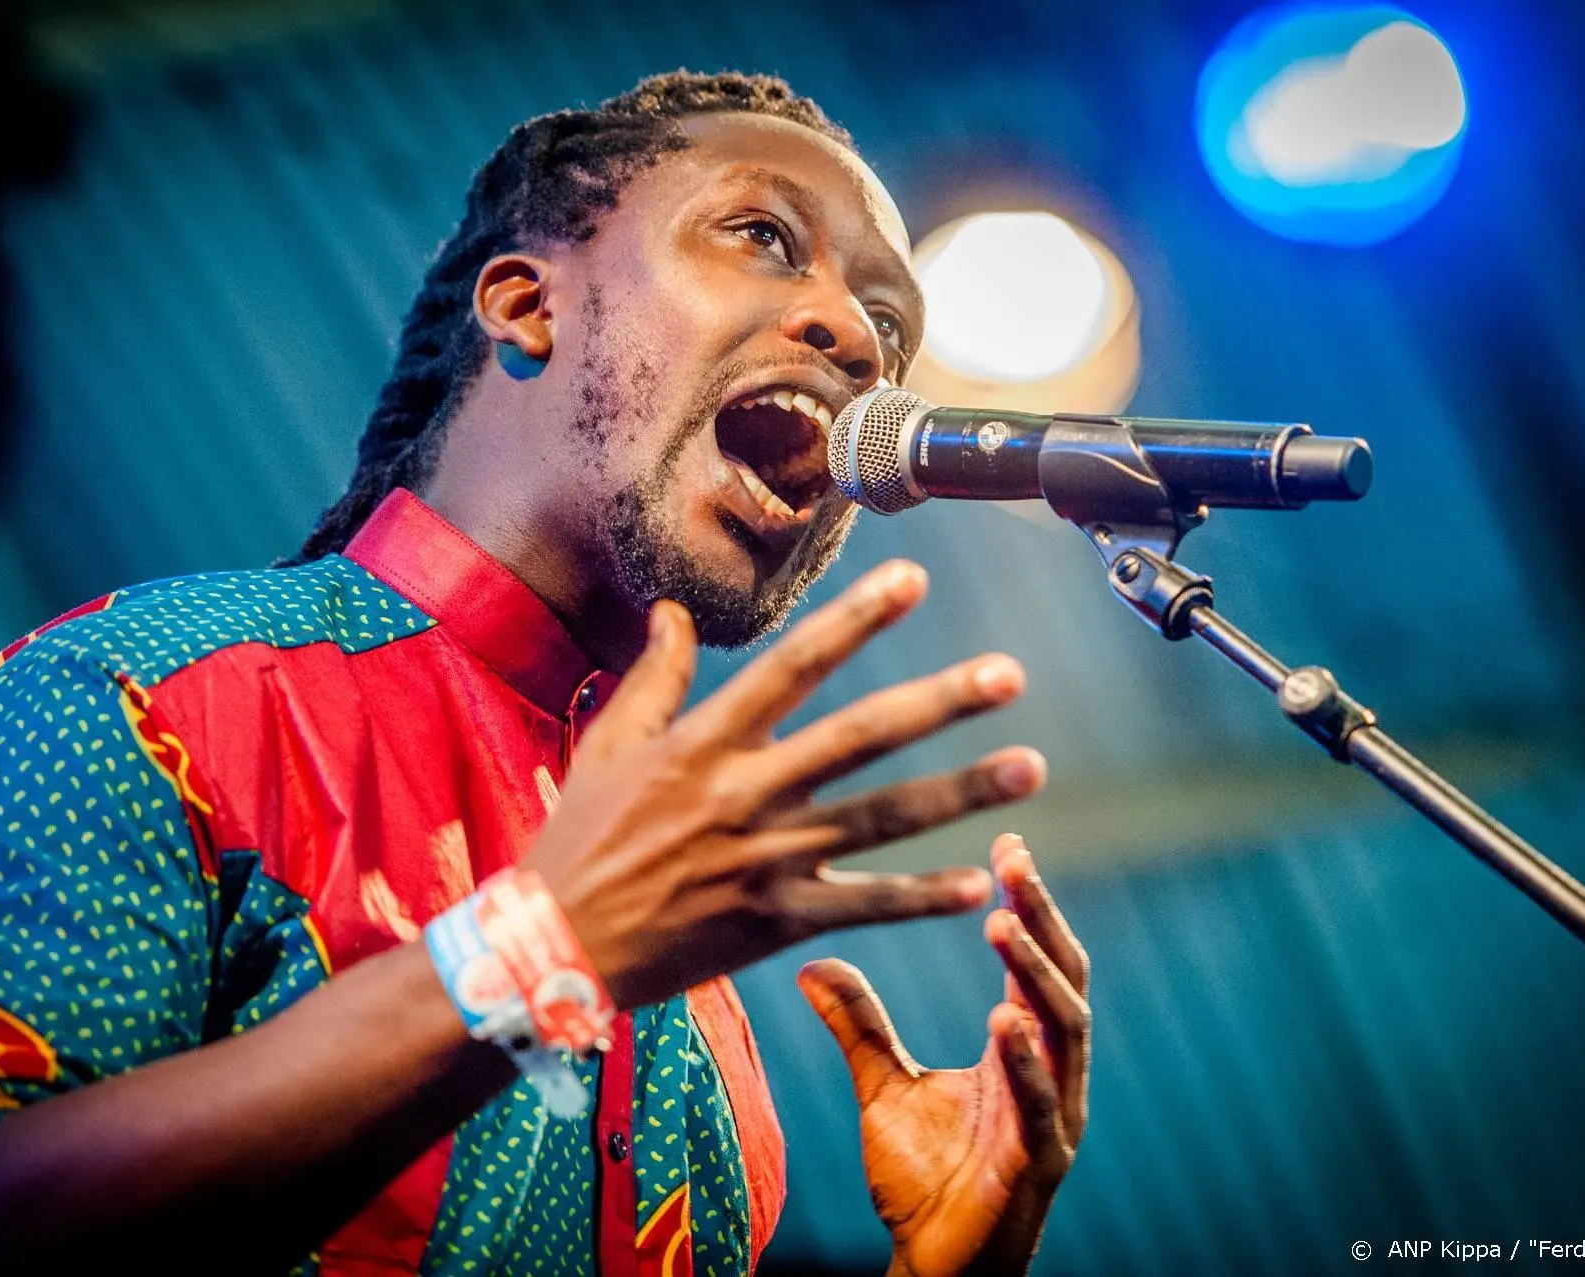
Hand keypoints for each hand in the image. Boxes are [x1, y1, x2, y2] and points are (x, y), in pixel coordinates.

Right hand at [522, 559, 1047, 1008]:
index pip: (794, 666)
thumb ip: (654, 676)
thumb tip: (674, 610)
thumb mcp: (607, 745)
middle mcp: (745, 794)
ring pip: (880, 819)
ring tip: (1028, 767)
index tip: (915, 580)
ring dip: (959, 793)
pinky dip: (920, 898)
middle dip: (939, 703)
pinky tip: (979, 885)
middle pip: (859, 738)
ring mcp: (766, 861)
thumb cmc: (579, 841)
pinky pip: (863, 907)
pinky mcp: (776, 922)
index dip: (856, 620)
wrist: (556, 949)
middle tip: (1010, 674)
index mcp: (705, 742)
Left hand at [800, 834, 1089, 1276]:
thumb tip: (810, 963)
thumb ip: (859, 1026)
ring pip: (1063, 1032)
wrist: (933, 1265)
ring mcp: (1052, 1117)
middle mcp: (1050, 1073)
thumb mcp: (883, 1086)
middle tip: (1016, 859)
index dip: (1029, 902)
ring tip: (1004, 922)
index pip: (1035, 960)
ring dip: (1035, 975)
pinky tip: (1007, 1020)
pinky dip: (1026, 1063)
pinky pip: (1041, 1106)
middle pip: (1063, 978)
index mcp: (1020, 1048)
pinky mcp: (1036, 1164)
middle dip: (1043, 917)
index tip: (1009, 841)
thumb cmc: (924, 1177)